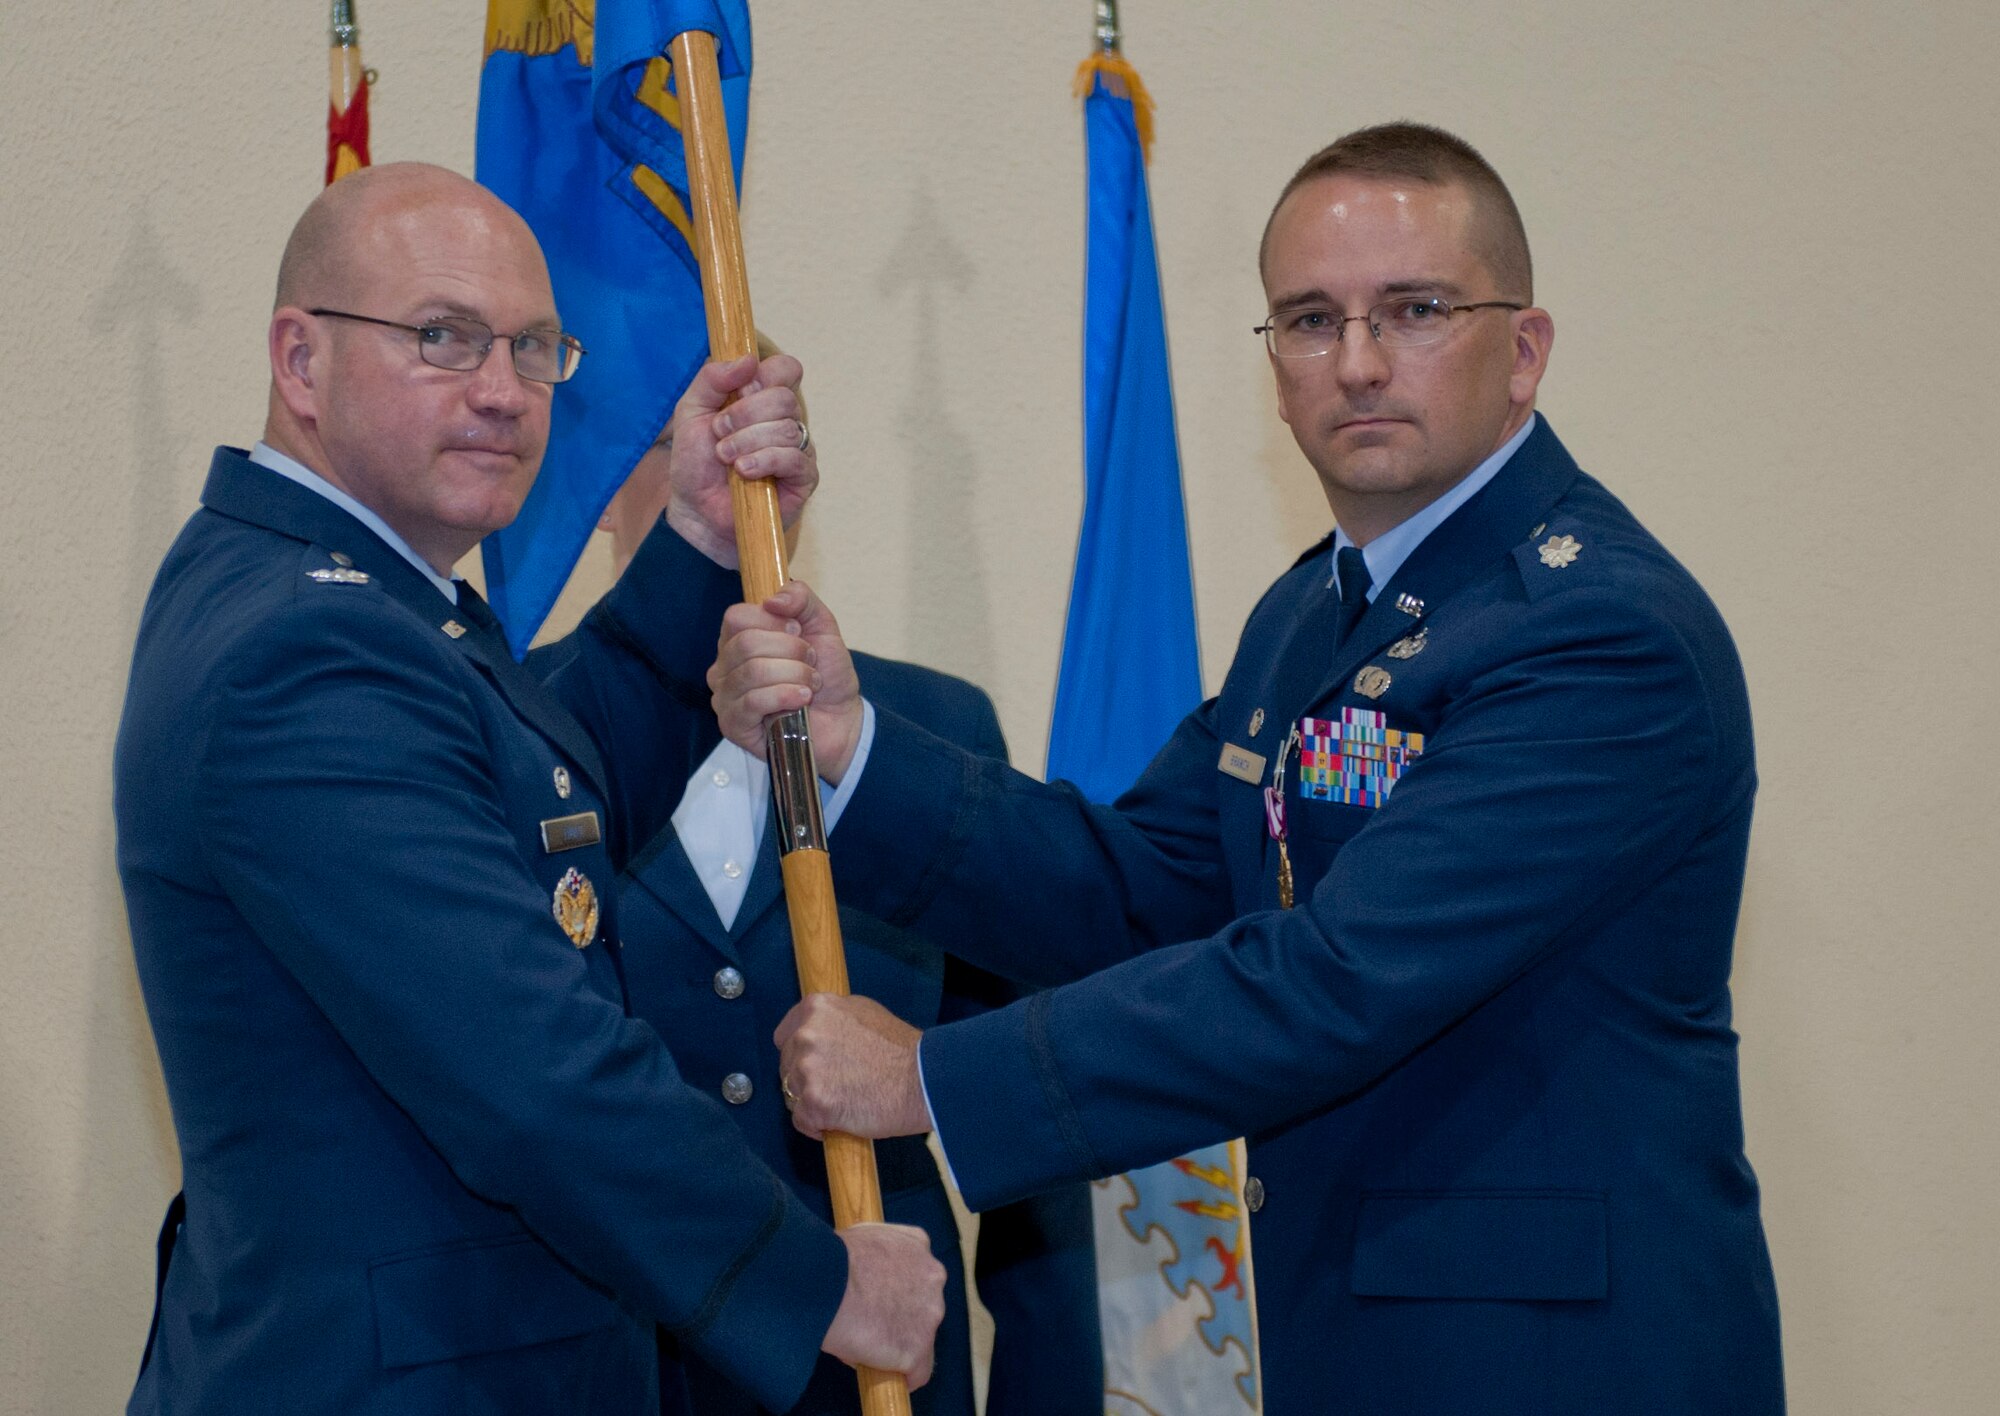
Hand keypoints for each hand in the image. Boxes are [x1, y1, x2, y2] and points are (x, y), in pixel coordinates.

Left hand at [664, 352, 817, 566]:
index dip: (764, 375)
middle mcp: (786, 421)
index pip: (787, 369)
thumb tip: (748, 360)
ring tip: (725, 457)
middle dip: (744, 414)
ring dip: (747, 441)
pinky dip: (764, 461)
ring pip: (788, 428)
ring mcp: (798, 449)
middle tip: (719, 432)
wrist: (697, 510)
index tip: (736, 392)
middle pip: (784, 398)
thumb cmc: (696, 463)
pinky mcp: (804, 478)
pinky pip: (794, 458)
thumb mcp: (691, 412)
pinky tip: (744, 471)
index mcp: (763, 399)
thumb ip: (712, 379)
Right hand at [709, 580, 863, 780]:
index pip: (736, 617)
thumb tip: (772, 600)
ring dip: (794, 675)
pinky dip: (785, 696)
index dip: (773, 621)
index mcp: (738, 639)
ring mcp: (724, 697)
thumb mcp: (821, 624)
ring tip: (810, 685)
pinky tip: (802, 700)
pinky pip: (752, 702)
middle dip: (791, 651)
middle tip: (810, 663)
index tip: (799, 632)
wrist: (841, 720)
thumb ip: (800, 598)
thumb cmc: (826, 674)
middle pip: (746, 644)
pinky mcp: (732, 725)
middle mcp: (724, 667)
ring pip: (752, 672)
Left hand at [775, 994, 929, 1140]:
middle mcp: (805, 1035)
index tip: (813, 1065)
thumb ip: (833, 1019)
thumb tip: (817, 1030)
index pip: (784, 1035)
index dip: (798, 1054)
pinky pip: (801, 1121)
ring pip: (792, 1095)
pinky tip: (839, 1122)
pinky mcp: (813, 1103)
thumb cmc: (901, 1049)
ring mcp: (807, 1069)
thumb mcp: (864, 1012)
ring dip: (811, 1103)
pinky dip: (817, 1126)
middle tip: (837, 1087)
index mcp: (816, 1008)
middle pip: (787, 1067)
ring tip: (843, 1104)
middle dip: (806, 1079)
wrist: (922, 1080)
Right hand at [821, 1222, 944, 1388]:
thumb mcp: (861, 1237)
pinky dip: (900, 1376)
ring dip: (899, 1345)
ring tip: (866, 1346)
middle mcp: (933, 1276)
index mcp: (918, 1244)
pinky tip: (878, 1372)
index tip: (878, 1301)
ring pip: (922, 1339)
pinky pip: (916, 1372)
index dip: (897, 1291)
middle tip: (870, 1325)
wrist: (824, 1282)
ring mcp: (929, 1314)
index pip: (917, 1272)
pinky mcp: (917, 1349)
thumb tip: (867, 1280)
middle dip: (902, 1317)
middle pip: (923, 1306)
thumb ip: (878, 1255)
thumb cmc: (829, 1259)